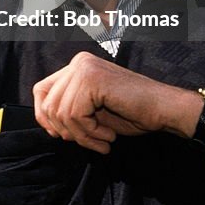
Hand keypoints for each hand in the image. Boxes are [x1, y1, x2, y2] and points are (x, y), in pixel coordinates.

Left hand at [32, 51, 200, 154]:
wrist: (164, 110)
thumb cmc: (132, 112)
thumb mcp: (92, 111)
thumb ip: (69, 110)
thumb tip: (47, 124)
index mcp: (77, 67)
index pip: (41, 90)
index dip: (44, 116)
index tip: (61, 135)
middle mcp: (78, 62)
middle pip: (47, 103)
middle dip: (66, 130)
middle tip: (90, 142)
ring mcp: (84, 68)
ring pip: (60, 112)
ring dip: (82, 136)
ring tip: (103, 141)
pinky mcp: (92, 79)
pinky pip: (75, 115)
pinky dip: (90, 133)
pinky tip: (108, 135)